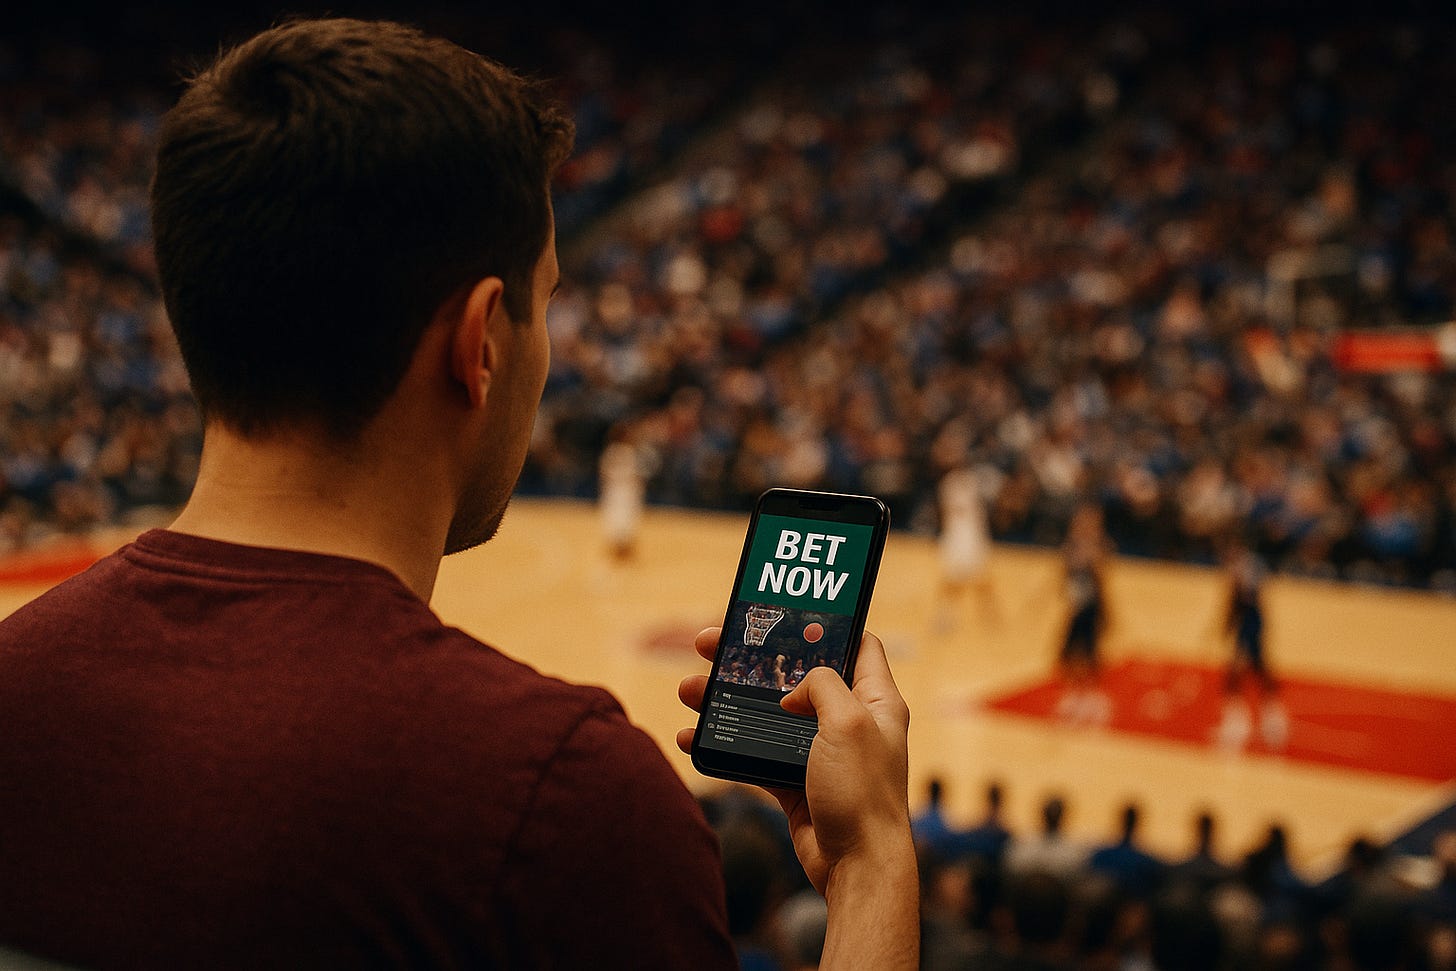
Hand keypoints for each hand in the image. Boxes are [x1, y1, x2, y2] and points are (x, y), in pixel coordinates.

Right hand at [676, 627, 911, 894]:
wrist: (856, 867)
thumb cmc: (863, 794)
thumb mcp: (848, 723)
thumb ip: (822, 687)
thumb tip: (794, 691)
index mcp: (875, 700)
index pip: (856, 644)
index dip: (822, 625)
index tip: (783, 614)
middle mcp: (849, 720)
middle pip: (795, 674)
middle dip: (752, 659)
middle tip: (709, 644)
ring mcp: (821, 752)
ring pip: (767, 713)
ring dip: (727, 699)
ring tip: (688, 689)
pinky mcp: (796, 780)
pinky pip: (754, 752)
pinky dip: (725, 743)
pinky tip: (693, 736)